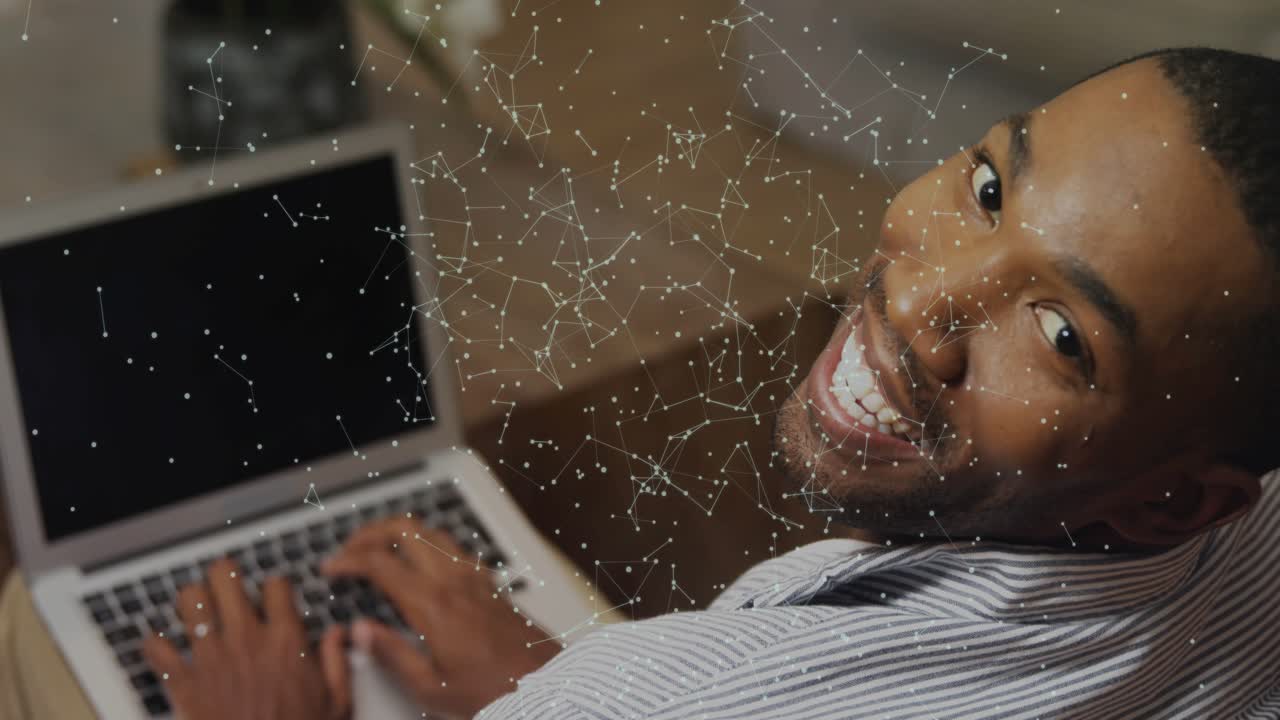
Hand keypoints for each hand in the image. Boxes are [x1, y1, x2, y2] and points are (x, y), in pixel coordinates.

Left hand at [142, 559, 350, 719]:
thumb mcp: (336, 702)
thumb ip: (337, 662)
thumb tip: (338, 636)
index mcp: (285, 641)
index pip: (276, 586)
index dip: (275, 586)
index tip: (274, 594)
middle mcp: (245, 639)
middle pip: (225, 577)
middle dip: (224, 575)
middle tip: (226, 583)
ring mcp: (210, 657)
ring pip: (188, 601)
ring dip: (190, 601)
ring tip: (195, 606)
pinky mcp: (183, 682)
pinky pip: (157, 649)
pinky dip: (155, 645)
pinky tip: (161, 644)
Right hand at [323, 519, 560, 718]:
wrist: (543, 684)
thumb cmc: (493, 689)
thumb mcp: (431, 687)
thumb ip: (391, 655)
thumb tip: (360, 632)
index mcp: (433, 604)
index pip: (380, 562)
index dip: (348, 560)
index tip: (330, 568)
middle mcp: (455, 580)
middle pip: (405, 529)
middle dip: (370, 532)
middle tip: (349, 550)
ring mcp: (474, 575)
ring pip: (430, 530)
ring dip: (398, 532)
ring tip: (377, 548)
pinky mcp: (489, 580)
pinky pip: (451, 545)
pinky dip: (425, 541)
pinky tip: (418, 561)